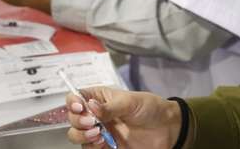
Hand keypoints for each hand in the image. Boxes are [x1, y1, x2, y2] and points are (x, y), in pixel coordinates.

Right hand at [66, 87, 184, 148]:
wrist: (166, 129)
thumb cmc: (150, 109)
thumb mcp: (131, 102)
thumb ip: (110, 106)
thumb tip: (91, 106)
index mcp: (100, 98)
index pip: (77, 97)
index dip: (72, 101)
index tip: (79, 107)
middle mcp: (96, 114)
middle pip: (72, 118)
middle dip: (78, 120)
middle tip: (92, 122)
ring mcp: (99, 131)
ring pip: (76, 135)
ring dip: (81, 135)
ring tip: (96, 134)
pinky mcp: (105, 147)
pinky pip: (88, 148)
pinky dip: (91, 146)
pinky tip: (102, 143)